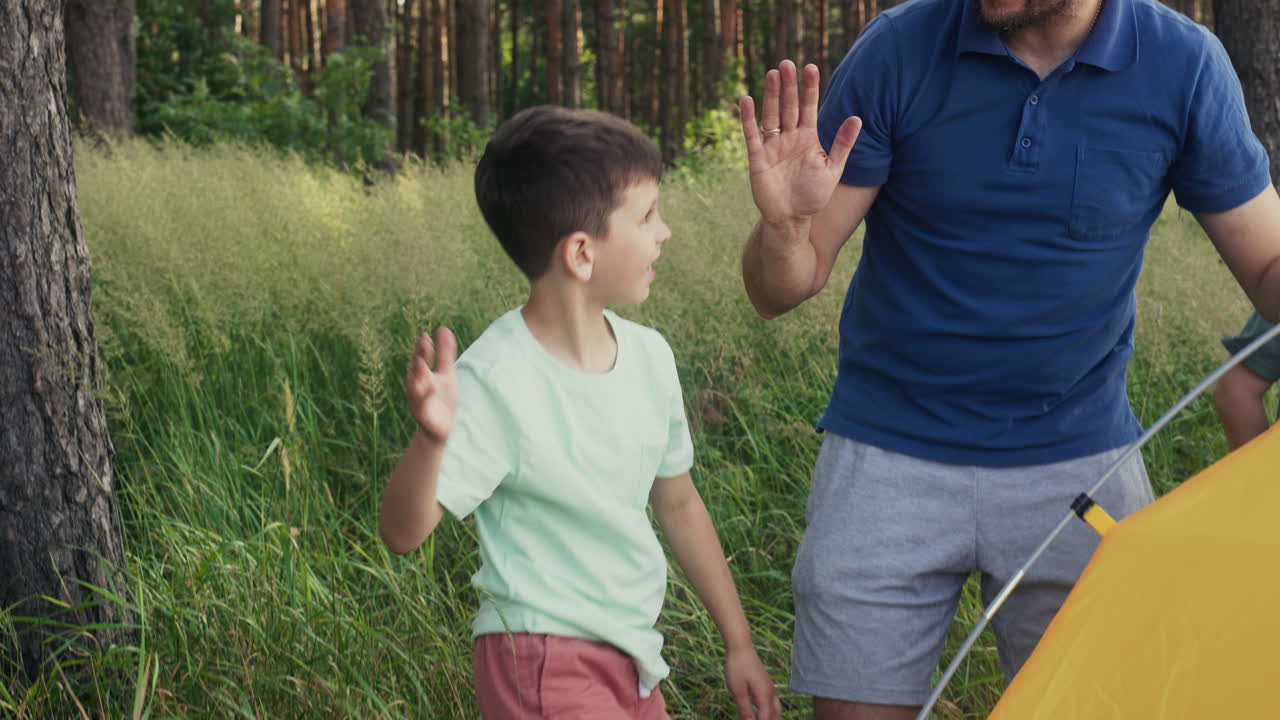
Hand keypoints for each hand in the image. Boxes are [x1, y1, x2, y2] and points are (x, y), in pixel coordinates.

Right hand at [404, 328, 457, 442]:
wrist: (442, 428)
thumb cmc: (442, 398)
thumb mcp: (447, 374)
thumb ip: (445, 354)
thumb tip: (444, 328)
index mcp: (423, 375)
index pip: (421, 359)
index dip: (423, 348)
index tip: (426, 335)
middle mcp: (417, 386)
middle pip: (416, 370)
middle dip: (419, 358)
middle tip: (423, 343)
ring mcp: (419, 401)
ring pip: (414, 388)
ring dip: (417, 376)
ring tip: (422, 364)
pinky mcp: (423, 416)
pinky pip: (422, 406)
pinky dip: (425, 397)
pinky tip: (431, 388)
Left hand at [724, 647, 781, 719]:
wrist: (741, 648)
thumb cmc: (737, 667)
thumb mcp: (737, 690)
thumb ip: (744, 709)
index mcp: (765, 695)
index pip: (766, 719)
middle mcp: (771, 693)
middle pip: (776, 716)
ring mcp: (770, 688)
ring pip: (776, 709)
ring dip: (770, 718)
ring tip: (757, 718)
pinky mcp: (766, 685)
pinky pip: (771, 703)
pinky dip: (768, 711)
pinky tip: (757, 713)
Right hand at [738, 60, 861, 225]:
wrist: (793, 219)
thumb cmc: (814, 196)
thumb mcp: (833, 169)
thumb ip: (842, 144)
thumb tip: (857, 118)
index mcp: (808, 137)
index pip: (809, 107)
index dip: (810, 88)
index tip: (811, 67)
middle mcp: (789, 138)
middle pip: (789, 106)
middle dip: (789, 85)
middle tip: (787, 63)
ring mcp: (772, 146)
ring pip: (771, 115)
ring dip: (771, 95)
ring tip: (772, 74)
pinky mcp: (758, 158)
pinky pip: (752, 135)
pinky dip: (749, 119)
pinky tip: (747, 100)